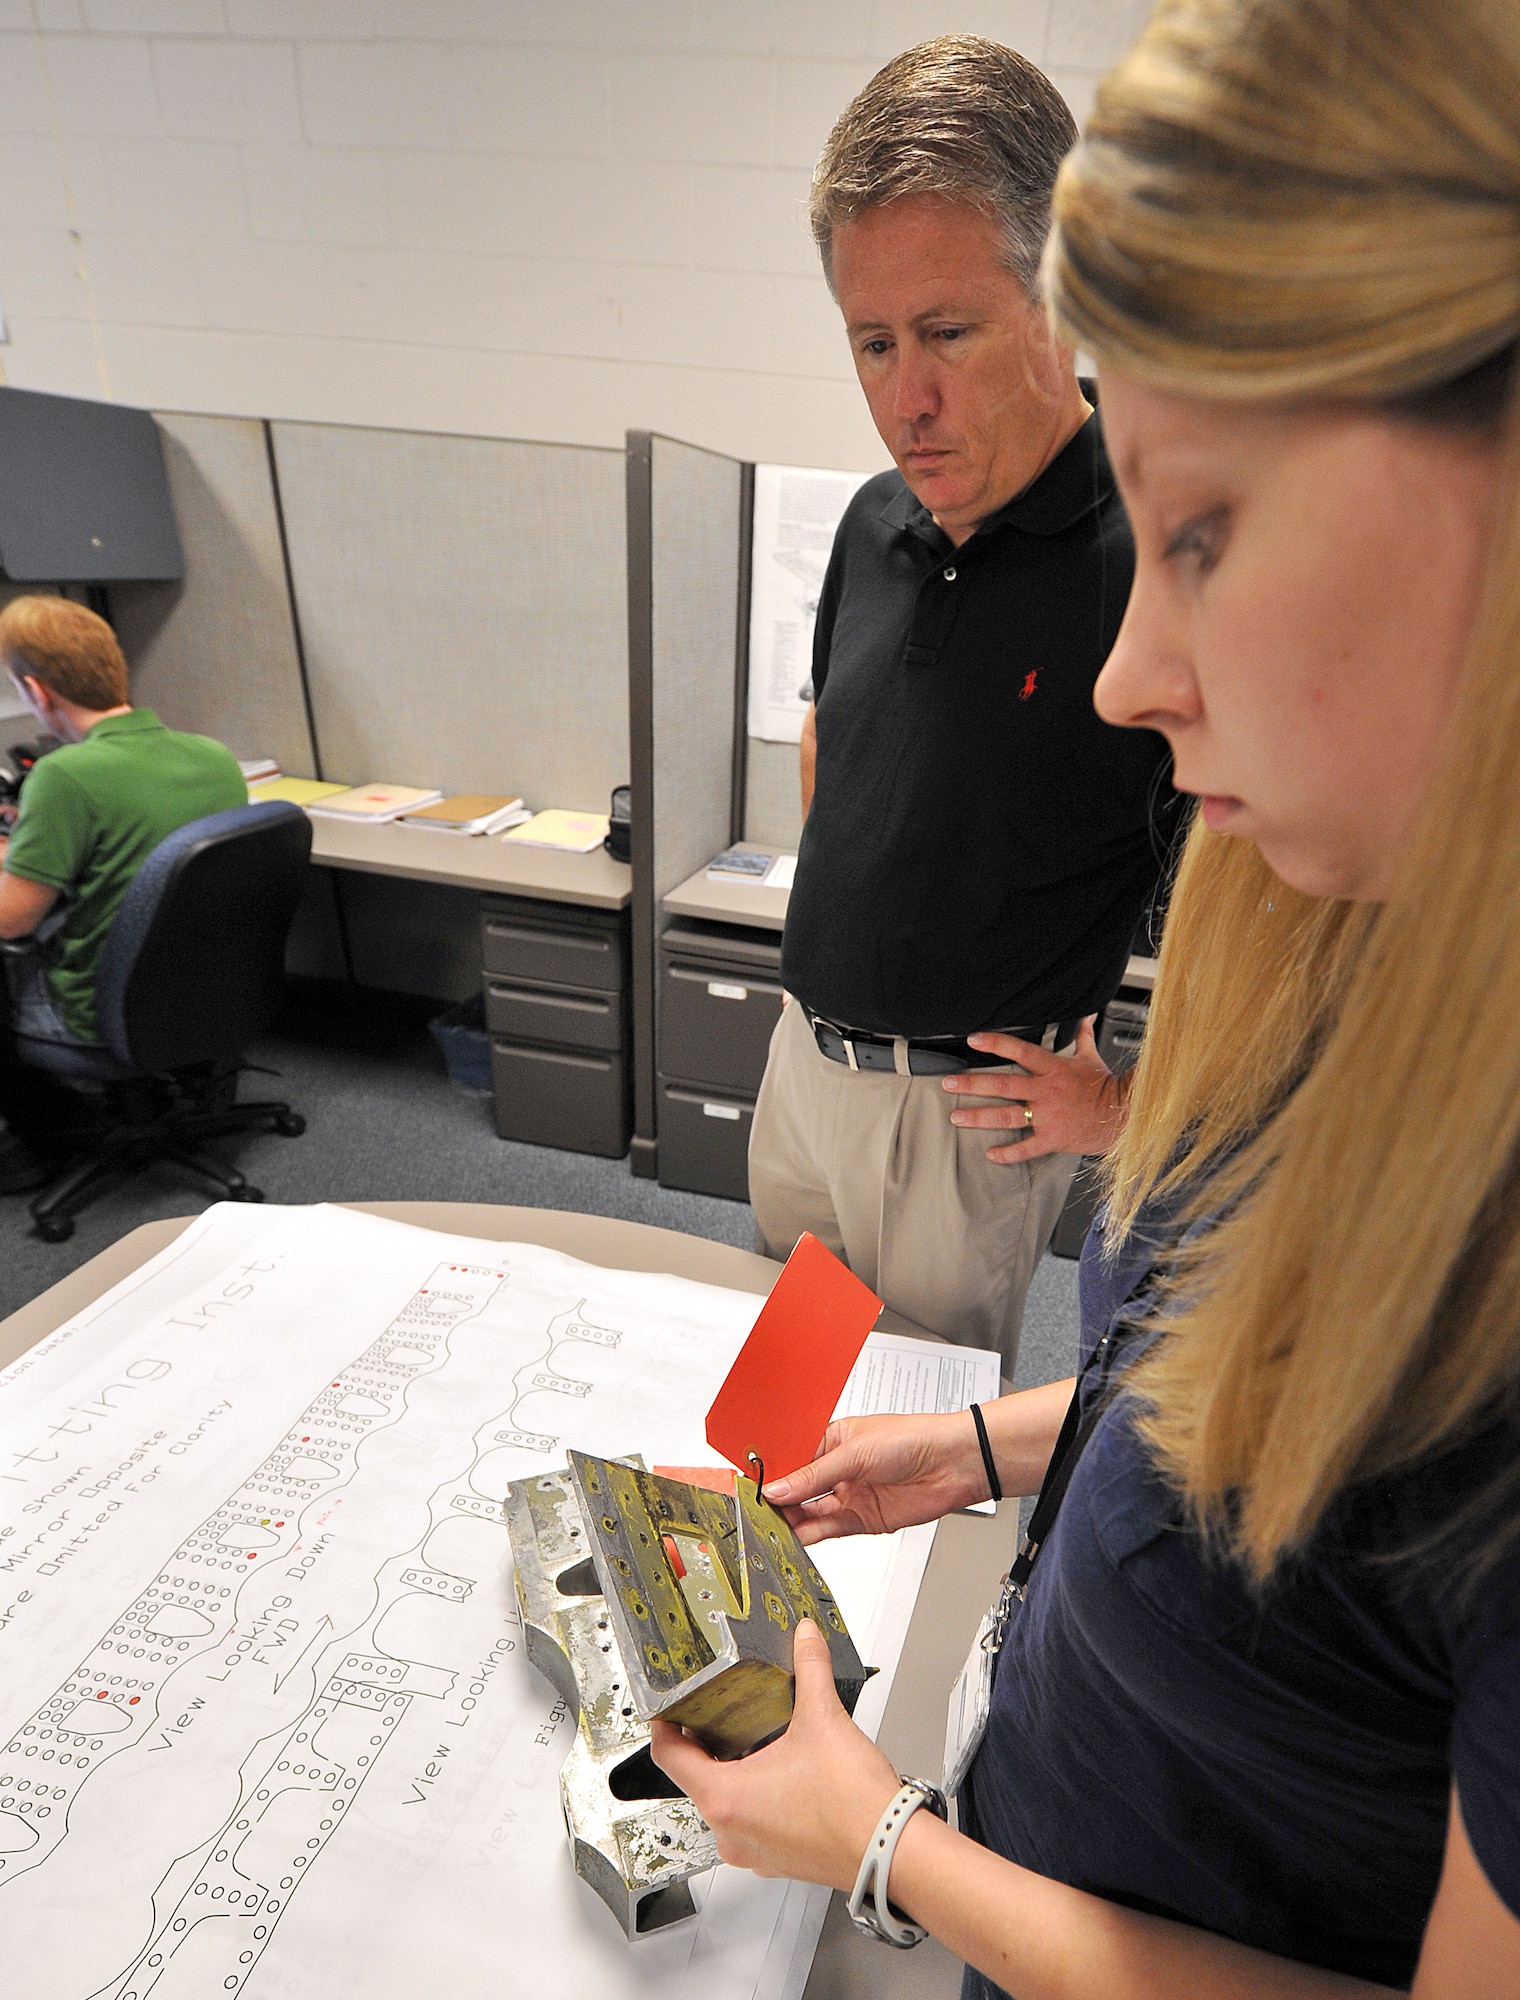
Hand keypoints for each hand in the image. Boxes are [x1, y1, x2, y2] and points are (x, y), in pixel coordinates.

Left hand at [650, 1618, 898, 1890]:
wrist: (892, 1851)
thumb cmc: (853, 1805)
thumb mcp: (823, 1719)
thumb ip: (809, 1668)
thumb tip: (804, 1638)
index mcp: (725, 1799)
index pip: (669, 1757)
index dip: (664, 1725)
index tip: (666, 1707)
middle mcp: (731, 1832)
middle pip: (696, 1779)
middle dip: (705, 1744)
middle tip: (716, 1711)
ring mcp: (753, 1852)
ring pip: (725, 1803)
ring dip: (733, 1771)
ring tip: (752, 1737)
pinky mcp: (777, 1859)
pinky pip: (751, 1822)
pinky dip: (757, 1795)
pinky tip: (782, 1772)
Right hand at [762, 1411, 987, 1544]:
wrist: (953, 1465)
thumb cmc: (912, 1439)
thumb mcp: (855, 1452)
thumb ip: (813, 1476)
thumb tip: (777, 1490)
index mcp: (832, 1439)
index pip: (792, 1458)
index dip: (771, 1473)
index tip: (749, 1486)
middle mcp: (837, 1468)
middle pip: (797, 1488)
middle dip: (776, 1500)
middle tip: (752, 1511)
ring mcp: (848, 1494)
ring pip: (809, 1512)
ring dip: (789, 1520)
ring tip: (766, 1527)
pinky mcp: (861, 1520)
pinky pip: (827, 1530)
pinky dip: (809, 1535)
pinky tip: (792, 1536)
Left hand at [943, 1015, 1127, 1162]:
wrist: (1124, 1115)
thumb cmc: (1105, 1085)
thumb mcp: (1091, 1056)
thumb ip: (1082, 1034)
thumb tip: (1086, 1012)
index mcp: (1054, 1069)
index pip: (1020, 1051)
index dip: (996, 1044)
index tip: (973, 1039)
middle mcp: (1046, 1092)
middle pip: (1002, 1085)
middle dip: (971, 1084)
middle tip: (947, 1083)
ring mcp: (1047, 1117)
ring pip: (1006, 1116)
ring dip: (978, 1117)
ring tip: (956, 1117)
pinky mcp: (1053, 1139)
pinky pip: (1026, 1148)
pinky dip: (1008, 1153)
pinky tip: (990, 1154)